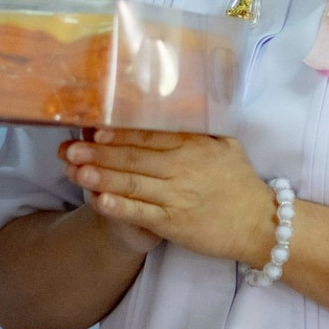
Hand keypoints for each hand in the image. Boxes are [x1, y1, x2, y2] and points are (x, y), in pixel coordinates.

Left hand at [63, 130, 278, 267]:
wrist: (260, 224)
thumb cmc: (241, 183)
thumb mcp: (226, 145)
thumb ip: (202, 127)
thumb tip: (181, 104)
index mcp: (194, 146)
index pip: (150, 136)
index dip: (120, 132)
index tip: (94, 128)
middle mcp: (183, 168)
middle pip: (134, 157)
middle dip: (98, 153)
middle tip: (68, 148)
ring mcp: (177, 197)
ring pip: (132, 183)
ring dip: (101, 176)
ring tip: (74, 169)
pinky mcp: (175, 224)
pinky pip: (141, 213)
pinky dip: (118, 206)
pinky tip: (97, 200)